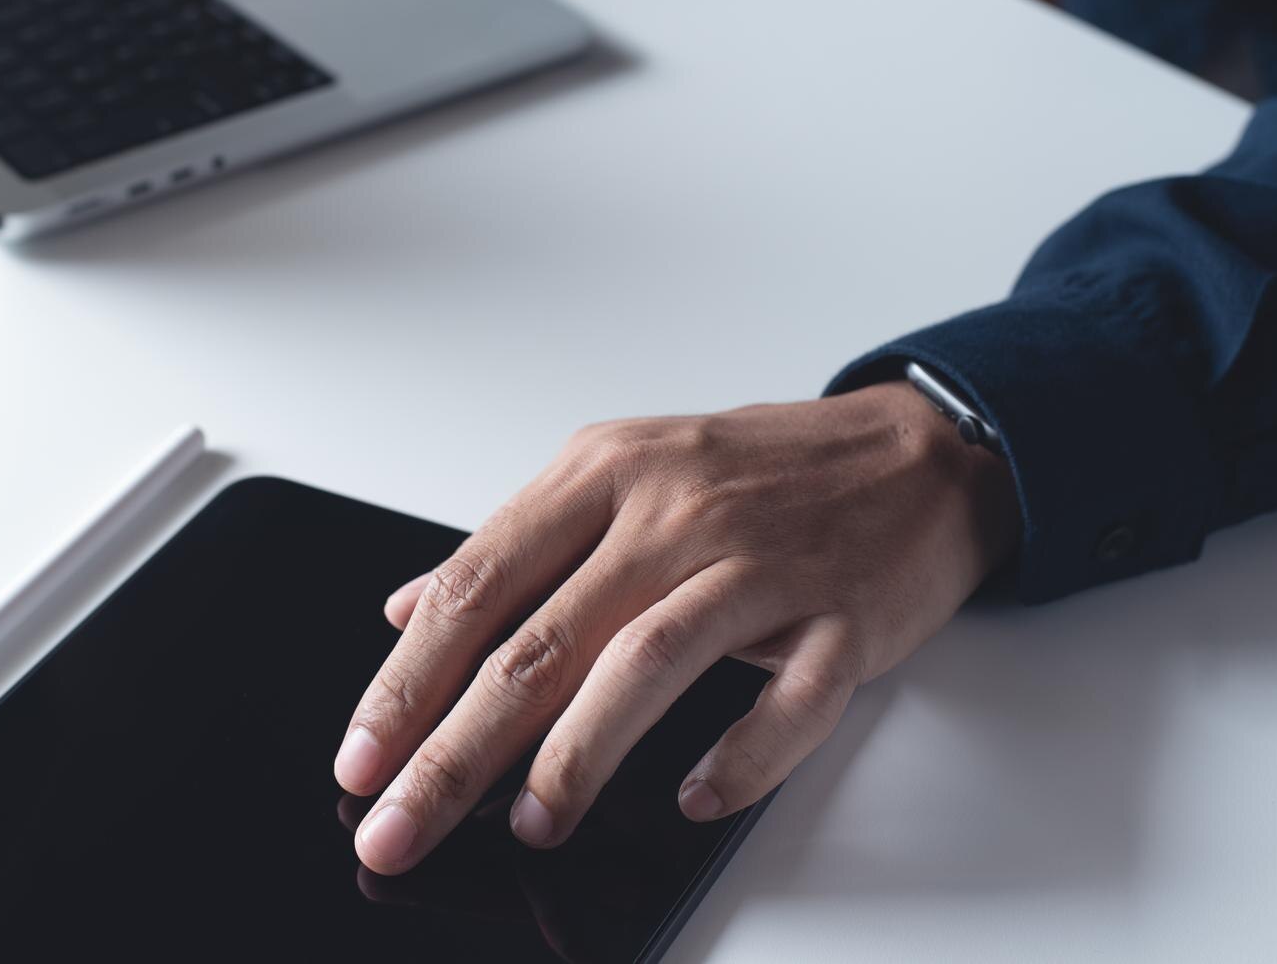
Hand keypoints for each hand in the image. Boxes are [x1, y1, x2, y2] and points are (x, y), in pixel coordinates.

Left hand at [333, 383, 1021, 873]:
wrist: (917, 452)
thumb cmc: (759, 470)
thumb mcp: (621, 471)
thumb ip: (516, 544)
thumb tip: (407, 608)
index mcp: (605, 471)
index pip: (478, 584)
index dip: (408, 679)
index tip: (360, 756)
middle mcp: (673, 511)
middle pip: (541, 641)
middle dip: (455, 749)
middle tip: (397, 824)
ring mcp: (761, 564)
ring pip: (648, 663)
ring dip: (578, 755)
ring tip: (528, 824)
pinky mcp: (841, 618)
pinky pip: (787, 701)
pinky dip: (738, 757)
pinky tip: (690, 799)